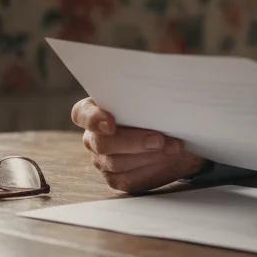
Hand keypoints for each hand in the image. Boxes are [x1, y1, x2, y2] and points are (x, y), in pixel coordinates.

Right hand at [71, 97, 205, 192]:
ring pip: (117, 163)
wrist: (174, 135)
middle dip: (133, 141)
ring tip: (174, 147)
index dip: (93, 119)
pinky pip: (130, 178)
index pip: (82, 114)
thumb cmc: (159, 109)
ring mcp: (103, 160)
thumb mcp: (157, 95)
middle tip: (159, 138)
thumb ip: (151, 89)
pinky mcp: (118, 179)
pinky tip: (169, 159)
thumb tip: (166, 77)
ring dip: (148, 155)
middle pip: (101, 143)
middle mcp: (93, 138)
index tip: (111, 123)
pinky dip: (151, 169)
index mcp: (94, 111)